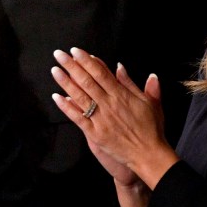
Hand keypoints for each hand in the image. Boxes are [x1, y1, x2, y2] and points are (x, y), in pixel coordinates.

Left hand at [50, 49, 176, 189]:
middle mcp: (109, 104)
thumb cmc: (151, 128)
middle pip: (87, 81)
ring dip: (66, 83)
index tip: (75, 51)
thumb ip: (133, 83)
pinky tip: (57, 97)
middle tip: (59, 54)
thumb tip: (121, 66)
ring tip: (55, 70)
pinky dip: (67, 107)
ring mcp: (101, 119)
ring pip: (80, 97)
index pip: (101, 72)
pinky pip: (78, 118)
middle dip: (71, 66)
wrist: (148, 154)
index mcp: (121, 95)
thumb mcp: (149, 102)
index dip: (87, 61)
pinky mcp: (95, 133)